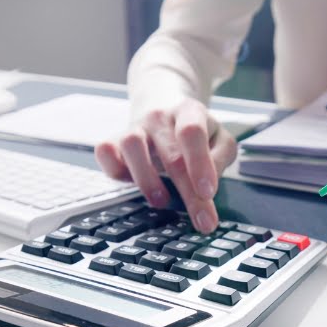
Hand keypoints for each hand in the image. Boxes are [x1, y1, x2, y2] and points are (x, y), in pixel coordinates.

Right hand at [95, 99, 235, 232]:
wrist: (160, 106)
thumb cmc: (191, 132)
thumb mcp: (218, 138)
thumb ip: (221, 157)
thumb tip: (209, 186)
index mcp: (189, 112)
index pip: (192, 133)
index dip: (200, 164)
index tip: (208, 193)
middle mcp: (159, 117)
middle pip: (171, 154)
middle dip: (188, 192)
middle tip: (202, 220)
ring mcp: (134, 128)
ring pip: (132, 146)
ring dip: (148, 180)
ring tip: (162, 200)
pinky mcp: (113, 141)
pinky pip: (105, 152)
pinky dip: (114, 170)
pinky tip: (131, 184)